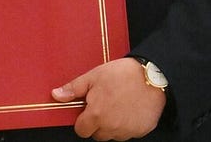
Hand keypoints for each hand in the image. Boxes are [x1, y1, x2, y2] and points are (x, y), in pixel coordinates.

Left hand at [51, 57, 165, 139]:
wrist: (153, 76)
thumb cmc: (123, 74)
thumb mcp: (93, 76)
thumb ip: (73, 89)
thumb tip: (56, 95)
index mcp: (96, 115)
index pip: (81, 131)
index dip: (82, 120)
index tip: (88, 110)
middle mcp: (111, 127)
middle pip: (97, 135)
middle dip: (97, 123)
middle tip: (104, 105)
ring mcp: (127, 131)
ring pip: (113, 135)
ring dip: (112, 125)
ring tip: (117, 105)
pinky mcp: (141, 131)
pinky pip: (128, 133)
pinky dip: (127, 125)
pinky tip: (129, 109)